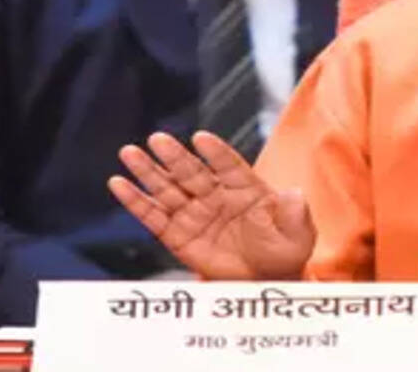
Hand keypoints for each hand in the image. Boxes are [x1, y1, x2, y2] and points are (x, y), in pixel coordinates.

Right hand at [108, 131, 314, 280]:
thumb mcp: (298, 233)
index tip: (202, 138)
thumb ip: (294, 213)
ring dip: (148, 171)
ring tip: (130, 152)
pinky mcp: (177, 235)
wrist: (265, 280)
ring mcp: (195, 214)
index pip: (228, 165)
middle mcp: (217, 196)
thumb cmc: (284, 252)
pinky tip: (118, 184)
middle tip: (158, 139)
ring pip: (168, 188)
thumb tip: (293, 195)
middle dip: (175, 157)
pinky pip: (153, 216)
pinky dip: (135, 201)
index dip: (216, 153)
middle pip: (192, 172)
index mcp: (246, 188)